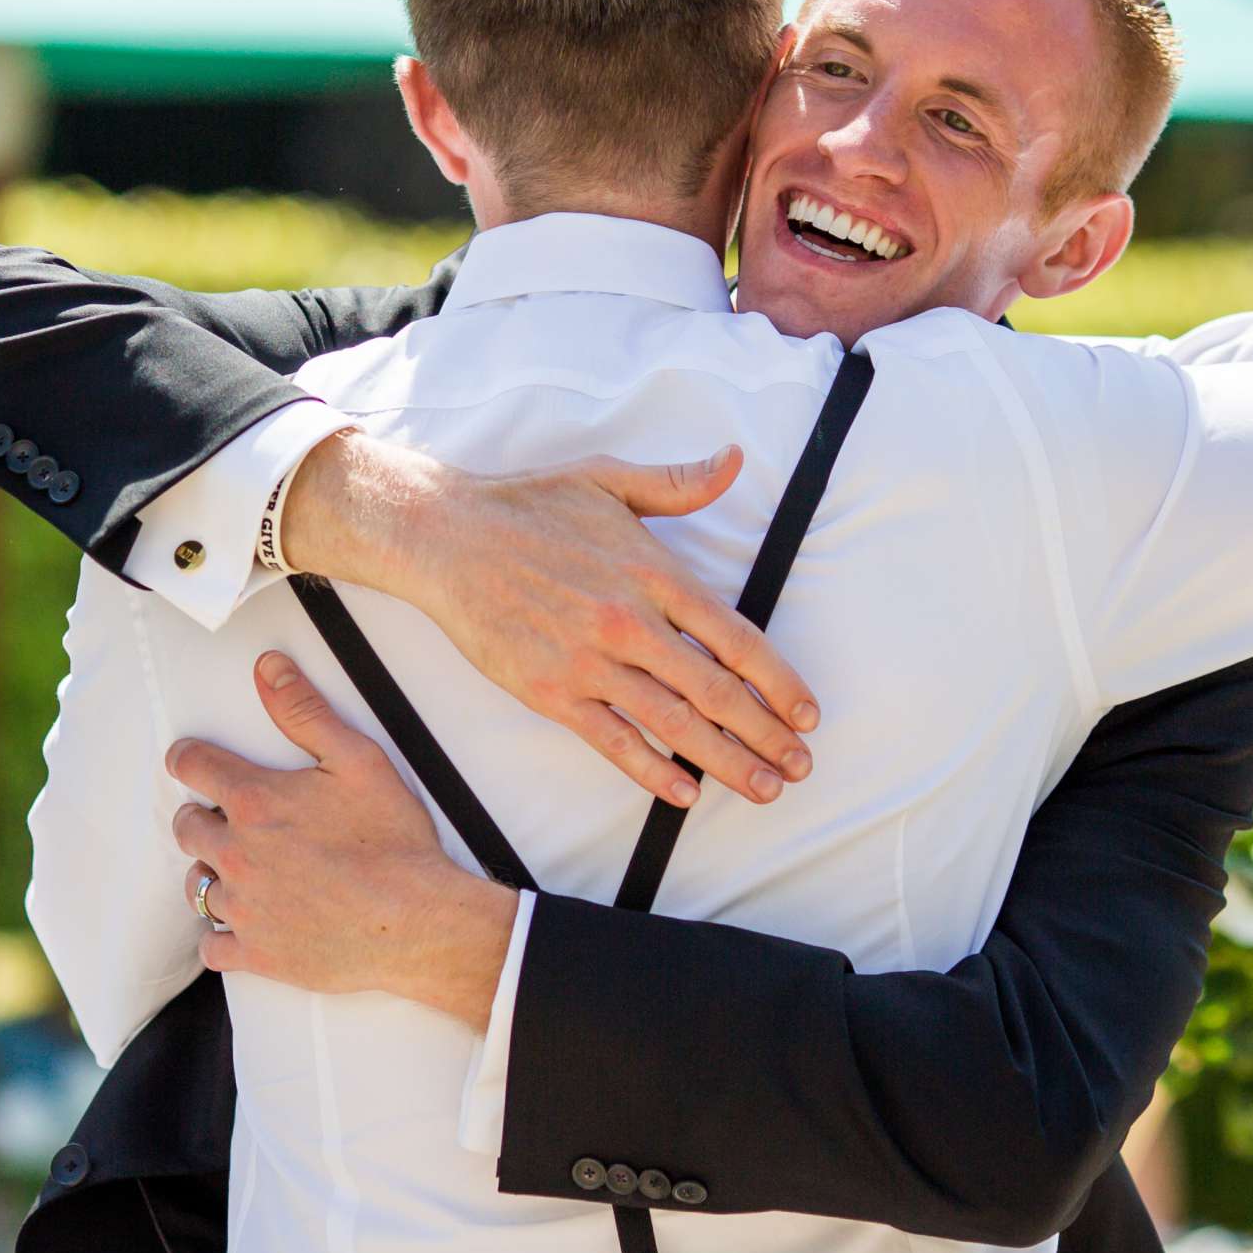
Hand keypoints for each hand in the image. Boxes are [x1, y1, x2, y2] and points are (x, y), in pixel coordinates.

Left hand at [168, 653, 516, 1027]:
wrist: (417, 921)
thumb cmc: (393, 839)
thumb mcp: (358, 760)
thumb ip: (305, 712)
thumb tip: (267, 668)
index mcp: (255, 801)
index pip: (191, 766)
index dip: (190, 758)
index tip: (194, 762)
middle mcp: (236, 852)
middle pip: (186, 827)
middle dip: (203, 817)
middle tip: (233, 821)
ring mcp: (243, 907)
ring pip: (196, 886)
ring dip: (214, 873)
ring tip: (245, 872)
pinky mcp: (256, 953)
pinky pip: (212, 945)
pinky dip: (222, 934)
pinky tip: (246, 924)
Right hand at [280, 432, 818, 808]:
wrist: (445, 536)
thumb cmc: (528, 505)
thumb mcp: (609, 480)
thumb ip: (679, 483)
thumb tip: (736, 459)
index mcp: (654, 573)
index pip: (736, 638)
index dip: (779, 681)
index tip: (806, 711)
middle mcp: (630, 623)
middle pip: (716, 691)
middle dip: (766, 734)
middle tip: (800, 765)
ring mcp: (589, 662)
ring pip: (673, 724)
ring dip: (725, 762)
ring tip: (763, 789)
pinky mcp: (549, 691)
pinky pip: (611, 740)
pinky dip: (651, 770)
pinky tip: (684, 793)